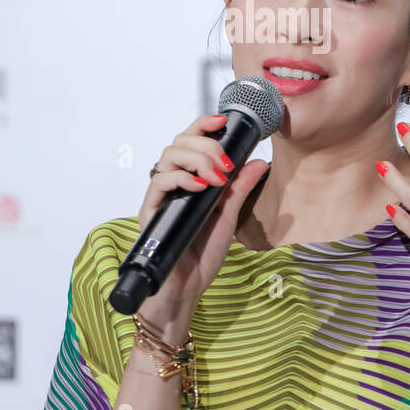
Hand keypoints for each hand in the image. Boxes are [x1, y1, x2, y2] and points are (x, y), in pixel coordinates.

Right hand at [136, 112, 269, 328]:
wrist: (186, 290)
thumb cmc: (202, 255)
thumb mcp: (229, 216)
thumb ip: (240, 188)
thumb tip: (259, 161)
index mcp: (189, 180)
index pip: (190, 142)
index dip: (204, 125)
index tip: (224, 120)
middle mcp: (172, 184)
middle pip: (178, 143)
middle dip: (205, 144)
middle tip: (225, 162)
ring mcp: (160, 197)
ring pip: (167, 157)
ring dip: (196, 158)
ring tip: (217, 175)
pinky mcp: (151, 212)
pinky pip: (159, 183)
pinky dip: (181, 179)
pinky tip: (201, 187)